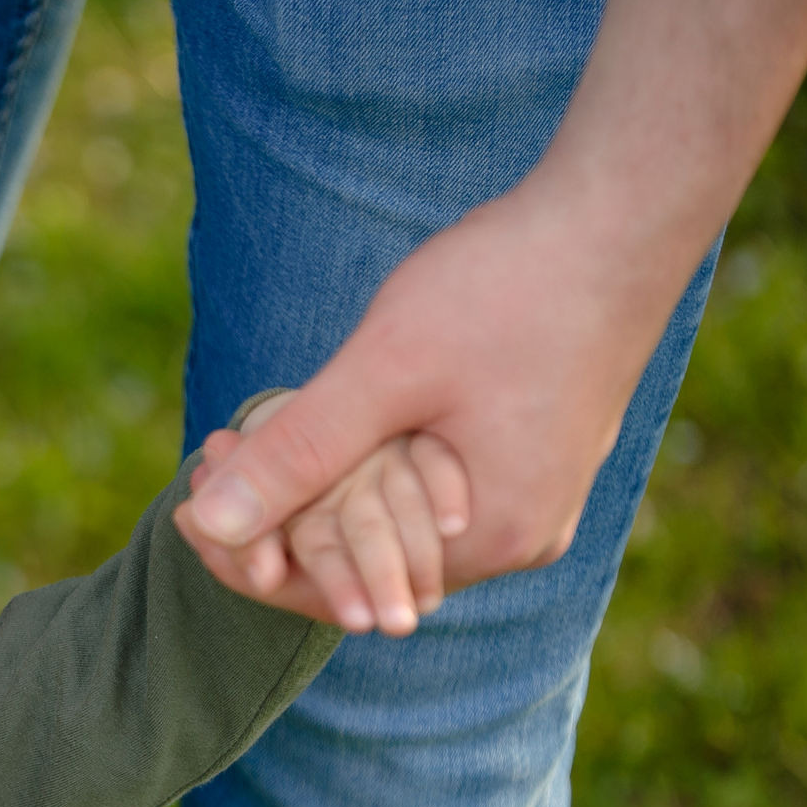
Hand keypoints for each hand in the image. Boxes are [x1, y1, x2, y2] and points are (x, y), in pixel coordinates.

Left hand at [179, 186, 673, 591]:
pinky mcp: (528, 453)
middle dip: (277, 518)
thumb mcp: (384, 372)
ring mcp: (529, 496)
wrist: (620, 214)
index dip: (252, 558)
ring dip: (317, 484)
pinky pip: (423, 484)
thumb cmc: (510, 286)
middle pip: (364, 559)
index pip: (339, 591)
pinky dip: (365, 460)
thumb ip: (296, 455)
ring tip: (241, 439)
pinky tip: (312, 418)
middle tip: (208, 456)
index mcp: (489, 538)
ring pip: (391, 517)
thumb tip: (206, 523)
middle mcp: (519, 536)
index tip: (186, 500)